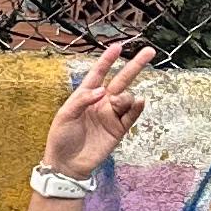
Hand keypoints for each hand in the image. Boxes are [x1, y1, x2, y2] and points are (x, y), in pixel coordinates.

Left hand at [41, 41, 154, 178]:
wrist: (68, 164)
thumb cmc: (61, 138)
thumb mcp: (65, 116)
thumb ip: (82, 100)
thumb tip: (102, 91)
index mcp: (85, 95)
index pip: (99, 73)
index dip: (107, 60)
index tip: (118, 46)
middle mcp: (101, 102)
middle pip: (121, 80)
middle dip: (134, 65)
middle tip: (149, 51)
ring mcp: (111, 115)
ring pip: (126, 97)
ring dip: (125, 97)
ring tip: (116, 104)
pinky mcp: (119, 129)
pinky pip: (131, 115)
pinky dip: (136, 107)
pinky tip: (139, 101)